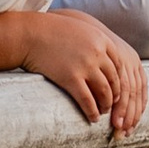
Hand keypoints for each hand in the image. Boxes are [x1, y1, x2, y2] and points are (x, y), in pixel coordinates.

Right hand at [18, 7, 148, 134]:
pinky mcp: (71, 78)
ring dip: (105, 105)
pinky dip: (92, 111)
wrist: (29, 34)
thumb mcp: (79, 29)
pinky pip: (87, 100)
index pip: (119, 64)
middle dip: (114, 96)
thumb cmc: (51, 31)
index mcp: (101, 39)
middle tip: (111, 105)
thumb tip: (102, 58)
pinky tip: (92, 118)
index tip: (116, 89)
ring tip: (102, 112)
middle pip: (114, 80)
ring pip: (104, 92)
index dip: (119, 80)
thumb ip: (93, 41)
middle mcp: (97, 53)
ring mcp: (85, 66)